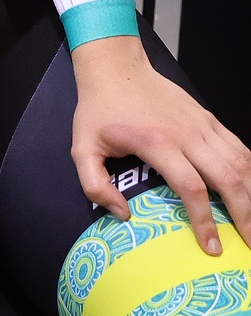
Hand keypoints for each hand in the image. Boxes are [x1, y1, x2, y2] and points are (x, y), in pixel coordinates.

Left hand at [72, 35, 250, 255]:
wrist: (117, 69)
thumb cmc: (99, 110)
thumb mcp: (82, 147)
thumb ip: (94, 184)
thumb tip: (123, 215)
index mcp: (157, 143)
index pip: (192, 187)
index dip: (204, 220)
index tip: (211, 247)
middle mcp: (187, 134)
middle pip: (228, 179)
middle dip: (244, 215)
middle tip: (248, 244)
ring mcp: (203, 125)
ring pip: (241, 164)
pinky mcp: (210, 119)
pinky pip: (239, 149)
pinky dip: (250, 172)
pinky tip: (250, 191)